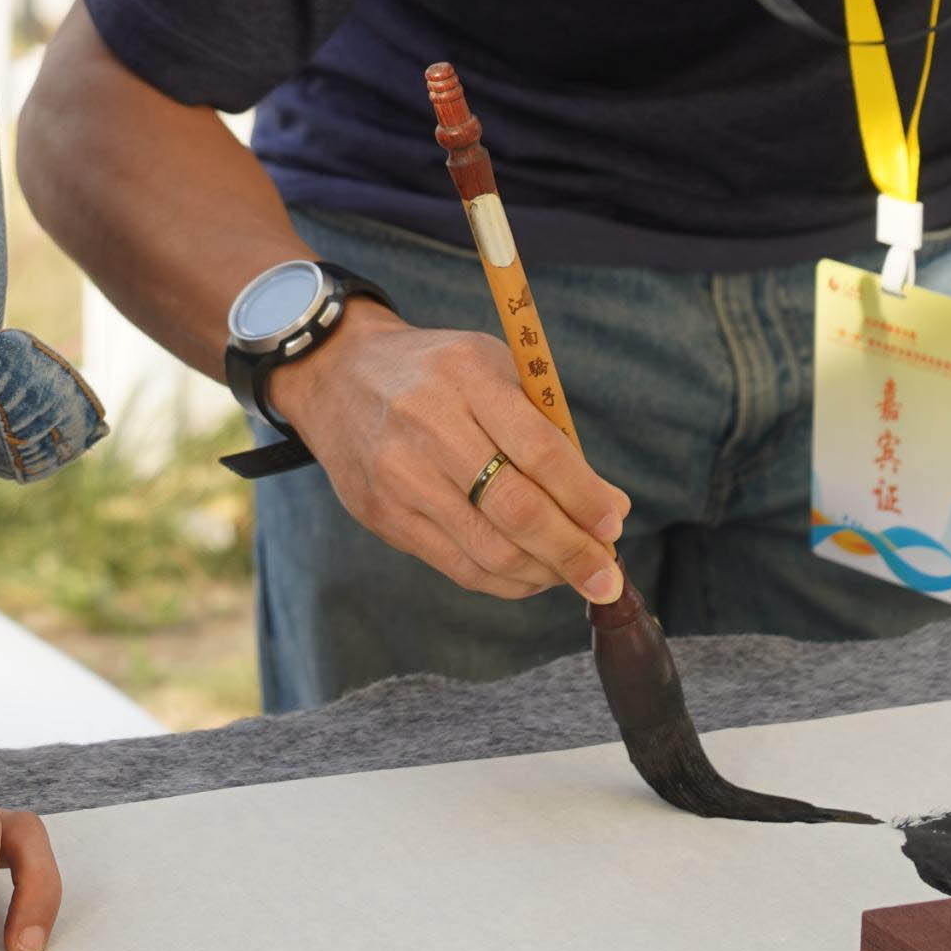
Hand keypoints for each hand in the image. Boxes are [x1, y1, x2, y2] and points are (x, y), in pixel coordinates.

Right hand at [271, 303, 632, 603]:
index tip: (614, 524)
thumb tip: (610, 509)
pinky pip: (456, 565)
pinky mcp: (381, 514)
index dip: (584, 497)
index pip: (539, 451)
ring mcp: (398, 474)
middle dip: (572, 552)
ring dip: (543, 573)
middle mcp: (427, 425)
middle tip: (607, 576)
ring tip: (573, 574)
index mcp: (466, 377)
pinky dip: (504, 580)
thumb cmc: (437, 373)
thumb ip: (550, 434)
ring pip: (488, 550)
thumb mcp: (494, 370)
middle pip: (516, 510)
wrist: (336, 373)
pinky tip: (531, 575)